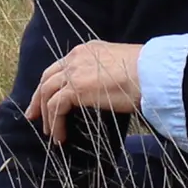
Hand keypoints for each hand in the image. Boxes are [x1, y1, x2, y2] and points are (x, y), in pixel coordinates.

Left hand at [27, 40, 143, 148]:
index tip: (47, 99)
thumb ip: (105, 75)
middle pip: (47, 78)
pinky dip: (55, 123)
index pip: (61, 67)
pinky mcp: (75, 88)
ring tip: (51, 133)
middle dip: (38, 98)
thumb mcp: (120, 68)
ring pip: (47, 93)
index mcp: (87, 51)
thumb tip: (102, 93)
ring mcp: (74, 72)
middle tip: (35, 116)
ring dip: (47, 114)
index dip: (52, 84)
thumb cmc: (146, 74)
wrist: (152, 74)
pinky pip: (56, 107)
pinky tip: (61, 136)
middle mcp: (76, 57)